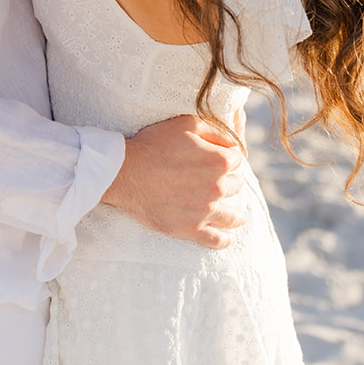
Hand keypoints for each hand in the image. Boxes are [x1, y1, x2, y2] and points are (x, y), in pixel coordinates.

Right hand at [101, 113, 246, 249]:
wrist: (127, 172)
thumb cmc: (154, 144)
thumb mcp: (186, 124)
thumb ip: (214, 131)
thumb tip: (230, 142)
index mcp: (219, 161)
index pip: (237, 160)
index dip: (228, 157)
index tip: (221, 160)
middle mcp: (218, 187)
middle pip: (235, 185)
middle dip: (229, 181)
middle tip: (217, 182)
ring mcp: (205, 211)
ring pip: (232, 217)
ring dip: (235, 215)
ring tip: (237, 218)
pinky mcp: (191, 229)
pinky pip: (216, 240)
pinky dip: (224, 240)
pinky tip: (227, 238)